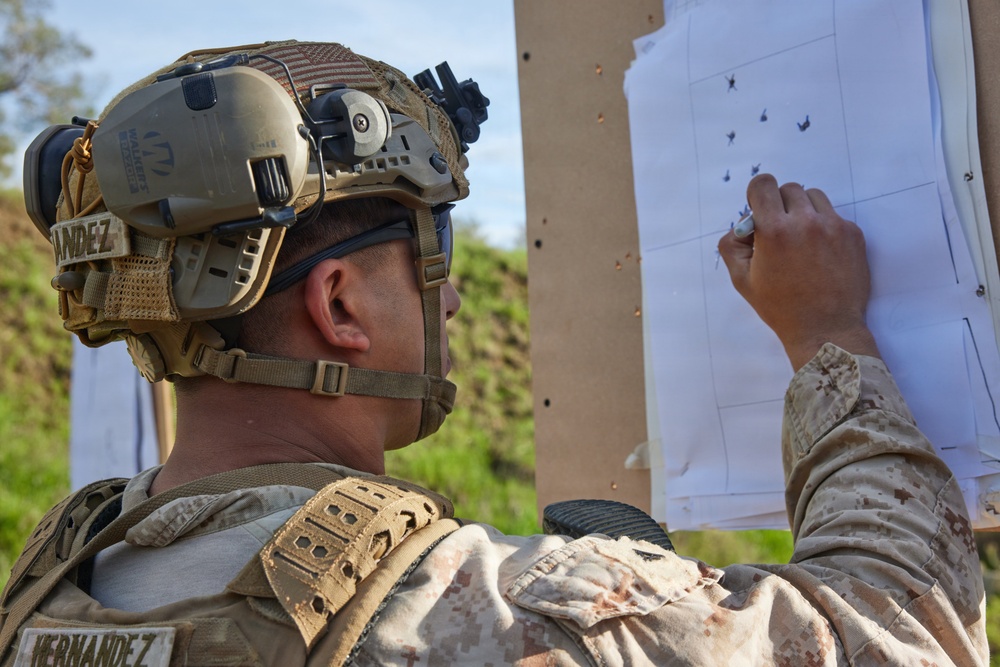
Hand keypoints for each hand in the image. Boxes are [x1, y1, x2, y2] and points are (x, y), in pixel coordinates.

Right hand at [718, 174, 879, 370]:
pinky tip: (820, 252)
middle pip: (789, 189)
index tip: (760, 209)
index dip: (758, 194)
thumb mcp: (742, 280)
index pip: (763, 184)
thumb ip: (733, 245)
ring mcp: (833, 226)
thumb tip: (743, 225)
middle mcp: (805, 222)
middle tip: (780, 232)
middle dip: (780, 205)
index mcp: (774, 231)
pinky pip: (834, 215)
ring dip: (804, 210)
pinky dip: (824, 226)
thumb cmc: (780, 307)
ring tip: (802, 239)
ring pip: (814, 196)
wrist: (826, 328)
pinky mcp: (853, 234)